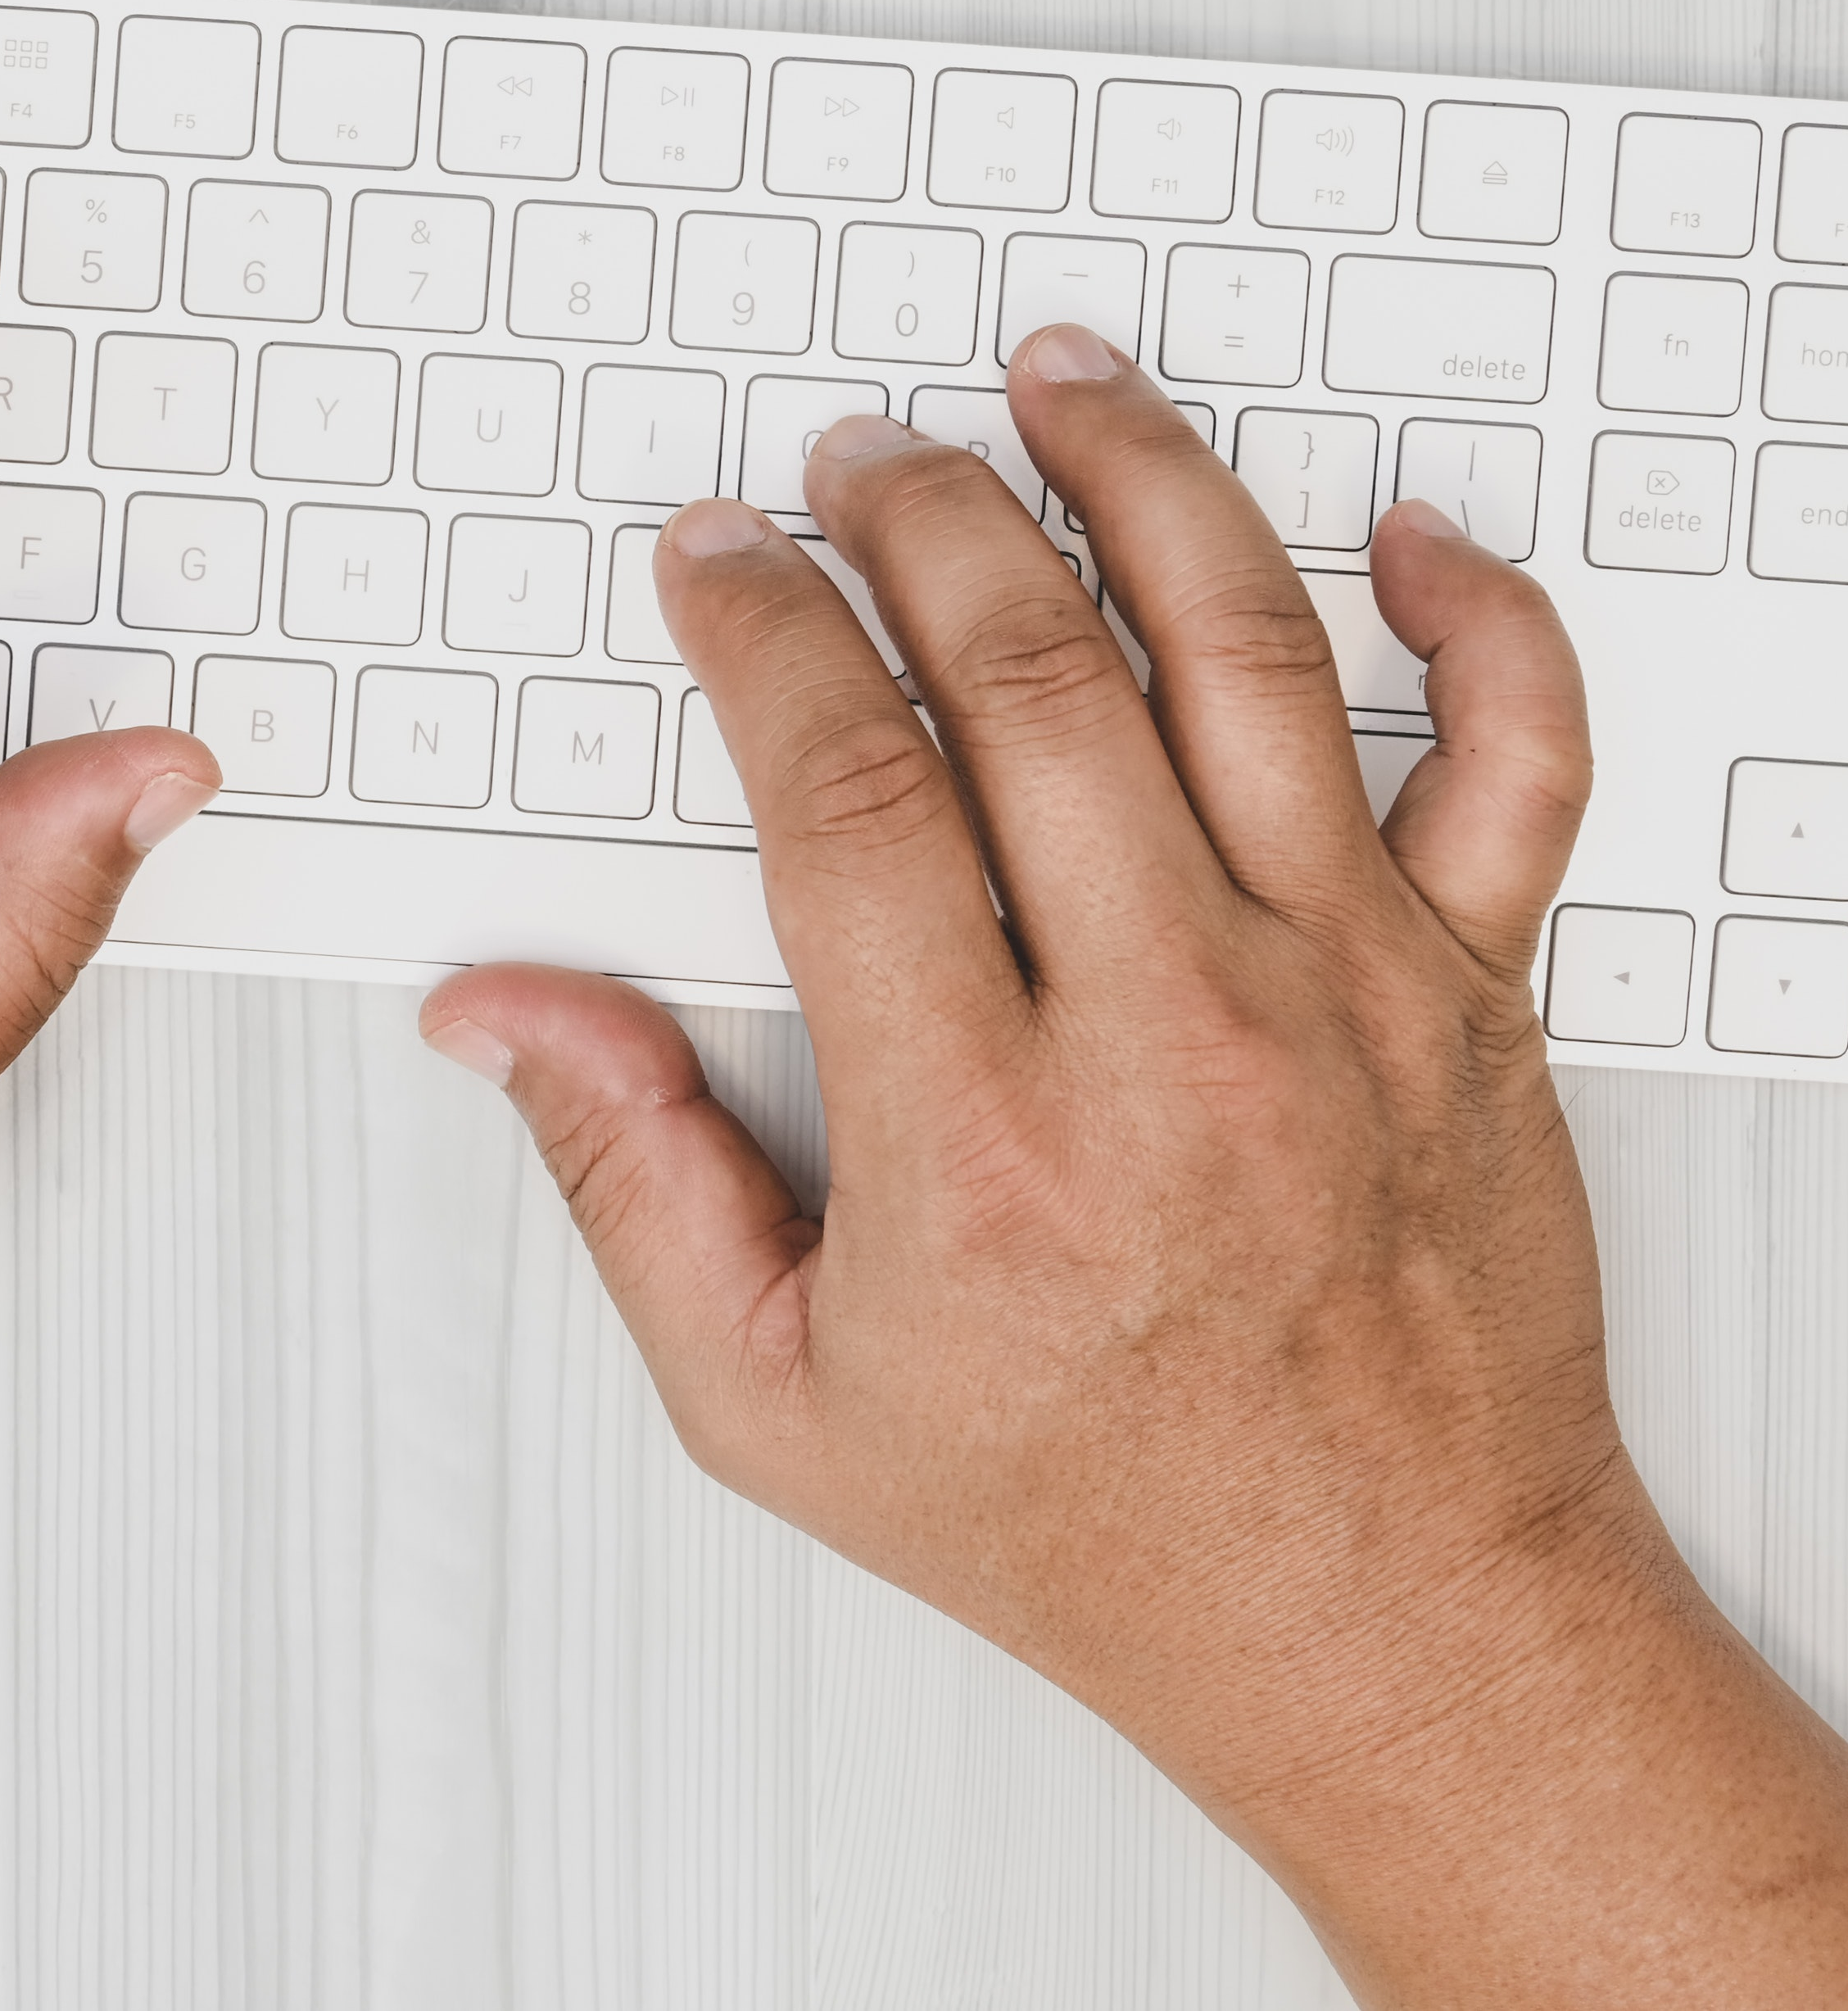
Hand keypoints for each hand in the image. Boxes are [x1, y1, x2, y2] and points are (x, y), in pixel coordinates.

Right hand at [422, 324, 1847, 1999]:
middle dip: (921, 522)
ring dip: (1145, 486)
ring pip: (1251, 659)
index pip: (851, 791)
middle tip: (860, 464)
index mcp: (986, 1136)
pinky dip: (1476, 617)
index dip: (765, 635)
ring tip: (1063, 392)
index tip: (721, 564)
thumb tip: (506, 1015)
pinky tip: (1398, 537)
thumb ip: (630, 1181)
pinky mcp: (1480, 999)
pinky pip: (1518, 757)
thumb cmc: (1106, 1524)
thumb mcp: (778, 1403)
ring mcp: (1352, 998)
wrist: (1397, 1631)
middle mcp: (1179, 1037)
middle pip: (1037, 677)